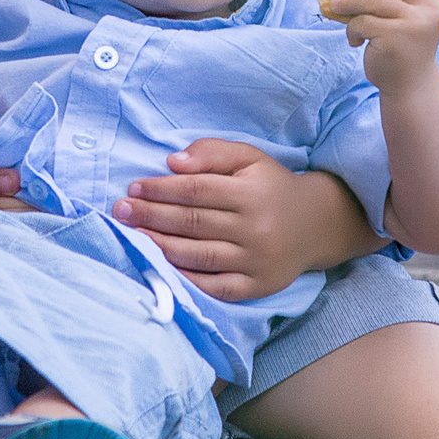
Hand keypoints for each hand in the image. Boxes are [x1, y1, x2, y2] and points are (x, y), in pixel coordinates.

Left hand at [113, 139, 347, 302]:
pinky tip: (161, 266)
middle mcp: (255, 228)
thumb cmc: (271, 186)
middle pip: (192, 222)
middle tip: (121, 211)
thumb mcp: (249, 157)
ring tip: (133, 236)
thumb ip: (212, 152)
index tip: (134, 188)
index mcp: (251, 193)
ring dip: (160, 246)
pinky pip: (214, 286)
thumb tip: (174, 163)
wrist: (316, 224)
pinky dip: (186, 278)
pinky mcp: (256, 286)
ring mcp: (256, 261)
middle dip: (151, 216)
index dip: (161, 189)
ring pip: (199, 255)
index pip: (196, 191)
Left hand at [320, 0, 438, 92]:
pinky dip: (353, 29)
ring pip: (373, 0)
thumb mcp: (408, 18)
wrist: (410, 85)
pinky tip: (355, 40)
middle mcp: (429, 8)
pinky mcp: (395, 37)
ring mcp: (414, 22)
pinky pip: (364, 21)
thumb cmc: (404, 47)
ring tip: (337, 8)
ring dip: (350, 3)